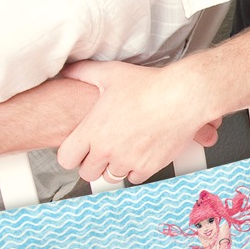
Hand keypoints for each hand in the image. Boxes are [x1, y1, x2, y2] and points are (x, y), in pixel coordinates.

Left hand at [56, 60, 221, 182]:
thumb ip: (84, 72)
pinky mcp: (148, 166)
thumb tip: (68, 70)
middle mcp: (107, 149)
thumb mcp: (111, 74)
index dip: (72, 155)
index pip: (66, 159)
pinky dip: (135, 169)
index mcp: (93, 130)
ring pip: (111, 177)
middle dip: (93, 164)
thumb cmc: (150, 85)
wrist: (182, 97)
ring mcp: (128, 160)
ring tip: (122, 151)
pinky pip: (134, 178)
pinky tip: (139, 154)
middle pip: (87, 173)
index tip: (80, 150)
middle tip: (101, 152)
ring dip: (114, 167)